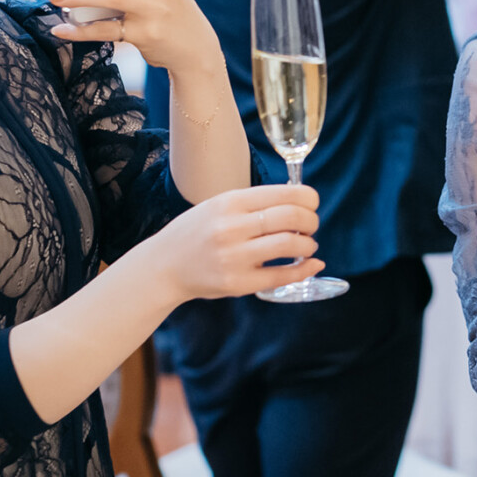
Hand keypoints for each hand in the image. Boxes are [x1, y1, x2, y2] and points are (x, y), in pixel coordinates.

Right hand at [145, 183, 321, 301]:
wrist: (164, 266)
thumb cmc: (196, 232)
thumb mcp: (218, 205)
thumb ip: (253, 203)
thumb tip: (298, 201)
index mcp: (230, 202)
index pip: (284, 193)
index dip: (309, 198)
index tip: (313, 204)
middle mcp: (232, 227)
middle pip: (291, 217)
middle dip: (311, 221)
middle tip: (311, 226)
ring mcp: (234, 257)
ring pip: (289, 245)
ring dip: (308, 244)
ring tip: (306, 245)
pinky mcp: (238, 283)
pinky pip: (281, 276)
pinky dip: (305, 269)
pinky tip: (312, 264)